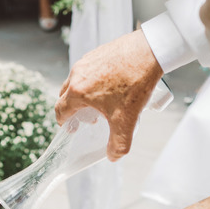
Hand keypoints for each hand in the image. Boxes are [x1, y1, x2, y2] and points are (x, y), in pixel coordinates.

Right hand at [54, 29, 162, 160]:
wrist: (150, 51)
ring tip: (100, 103)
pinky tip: (111, 86)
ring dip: (82, 94)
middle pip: (65, 95)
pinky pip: (88, 70)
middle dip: (72, 109)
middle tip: (86, 118)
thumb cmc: (134, 84)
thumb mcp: (126, 120)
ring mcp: (87, 61)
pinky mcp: (98, 52)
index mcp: (78, 92)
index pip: (60, 110)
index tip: (70, 128)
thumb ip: (119, 144)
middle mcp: (77, 74)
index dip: (63, 122)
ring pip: (76, 81)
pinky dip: (92, 81)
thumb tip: (113, 157)